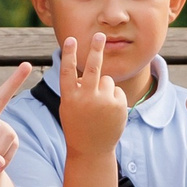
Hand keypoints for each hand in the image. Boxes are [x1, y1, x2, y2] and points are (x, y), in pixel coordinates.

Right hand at [54, 33, 128, 159]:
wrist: (91, 150)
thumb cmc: (77, 125)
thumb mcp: (69, 107)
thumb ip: (77, 89)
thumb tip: (88, 69)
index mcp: (70, 97)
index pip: (68, 71)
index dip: (68, 54)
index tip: (70, 39)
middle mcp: (86, 98)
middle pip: (92, 67)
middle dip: (96, 49)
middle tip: (99, 35)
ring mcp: (103, 102)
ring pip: (108, 81)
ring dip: (105, 88)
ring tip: (99, 108)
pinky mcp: (118, 105)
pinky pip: (117, 91)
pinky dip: (114, 98)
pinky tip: (108, 113)